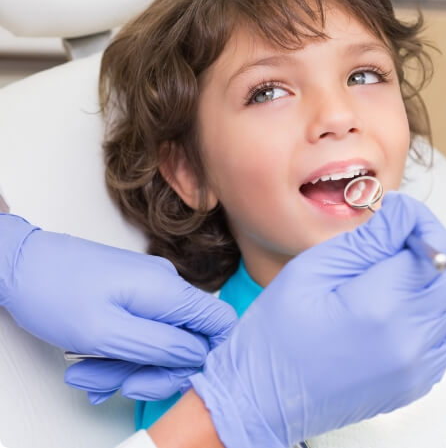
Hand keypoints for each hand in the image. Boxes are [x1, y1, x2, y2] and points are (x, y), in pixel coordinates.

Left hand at [0, 213, 236, 401]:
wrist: (21, 264)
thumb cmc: (55, 292)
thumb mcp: (107, 333)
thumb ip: (160, 346)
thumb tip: (199, 355)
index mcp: (168, 290)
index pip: (221, 321)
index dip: (209, 355)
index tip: (175, 376)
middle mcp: (166, 286)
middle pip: (186, 341)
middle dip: (153, 371)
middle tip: (119, 385)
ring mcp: (150, 289)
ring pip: (159, 341)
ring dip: (127, 366)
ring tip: (88, 374)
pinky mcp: (134, 294)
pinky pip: (141, 331)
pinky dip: (120, 353)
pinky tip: (92, 363)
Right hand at [188, 192, 445, 447]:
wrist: (264, 396)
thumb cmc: (276, 333)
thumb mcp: (313, 268)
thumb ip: (367, 239)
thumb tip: (404, 213)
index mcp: (381, 306)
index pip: (436, 247)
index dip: (418, 222)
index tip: (396, 218)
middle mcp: (410, 341)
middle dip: (426, 246)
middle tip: (387, 243)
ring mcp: (417, 368)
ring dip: (428, 279)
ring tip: (386, 277)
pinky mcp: (416, 383)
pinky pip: (445, 336)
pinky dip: (429, 313)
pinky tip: (395, 309)